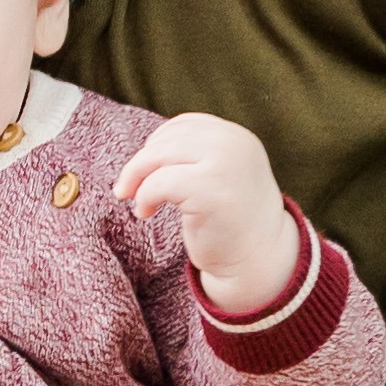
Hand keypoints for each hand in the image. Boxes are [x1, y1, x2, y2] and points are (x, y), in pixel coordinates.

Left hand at [114, 112, 298, 320]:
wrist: (258, 260)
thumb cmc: (231, 222)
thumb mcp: (221, 175)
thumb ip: (196, 155)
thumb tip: (146, 150)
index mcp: (237, 137)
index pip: (184, 125)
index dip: (157, 145)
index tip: (146, 171)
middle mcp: (234, 144)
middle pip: (167, 139)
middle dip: (139, 164)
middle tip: (126, 190)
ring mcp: (225, 165)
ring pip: (158, 156)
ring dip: (136, 178)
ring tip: (138, 202)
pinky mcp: (211, 190)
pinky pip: (159, 182)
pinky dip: (144, 196)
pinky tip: (145, 213)